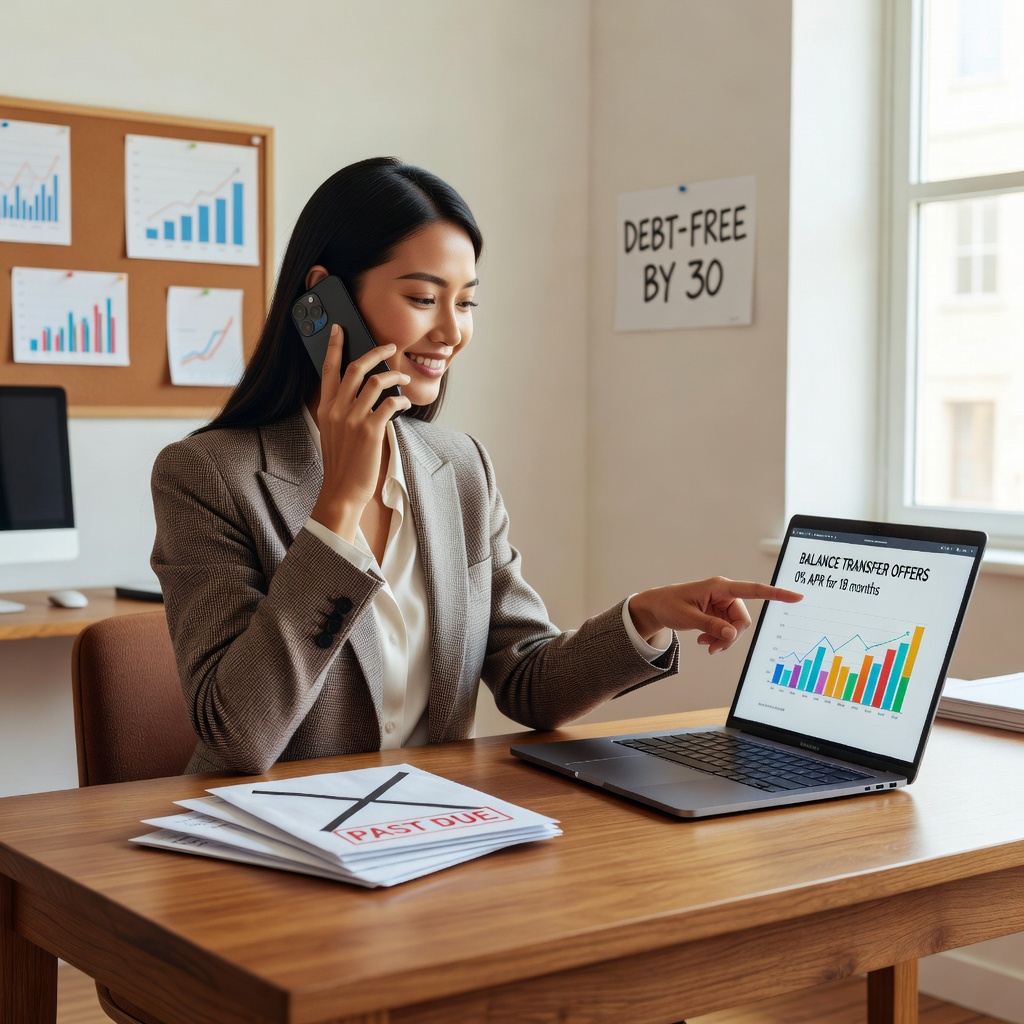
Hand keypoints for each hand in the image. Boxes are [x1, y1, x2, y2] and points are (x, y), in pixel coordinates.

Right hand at [309, 324, 410, 539]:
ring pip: (376, 382)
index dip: (334, 346)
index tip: (339, 328)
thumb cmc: (341, 461)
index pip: (328, 369)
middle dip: (375, 352)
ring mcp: (353, 419)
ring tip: (404, 380)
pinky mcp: (370, 431)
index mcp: (326, 407)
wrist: (342, 489)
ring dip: (395, 377)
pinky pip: (390, 404)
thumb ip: (340, 410)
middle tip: (390, 346)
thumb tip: (360, 391)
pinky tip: (405, 404)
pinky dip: (401, 400)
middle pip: (356, 368)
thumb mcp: (332, 431)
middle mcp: (337, 409)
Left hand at [628, 577, 802, 654]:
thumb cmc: (669, 605)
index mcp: (719, 587)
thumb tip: (732, 635)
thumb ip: (711, 626)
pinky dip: (718, 638)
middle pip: (742, 619)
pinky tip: (703, 641)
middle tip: (712, 649)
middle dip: (731, 636)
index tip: (796, 596)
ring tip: (704, 645)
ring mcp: (722, 603)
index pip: (753, 590)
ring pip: (736, 627)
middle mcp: (724, 593)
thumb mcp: (688, 617)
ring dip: (723, 639)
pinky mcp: (718, 612)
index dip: (776, 594)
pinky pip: (728, 629)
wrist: (657, 606)